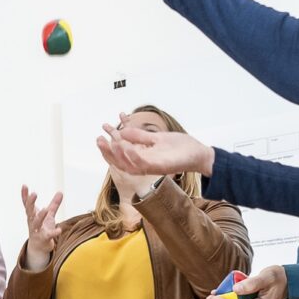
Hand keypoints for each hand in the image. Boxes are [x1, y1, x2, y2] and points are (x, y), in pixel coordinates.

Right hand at [20, 186, 63, 268]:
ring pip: (36, 223)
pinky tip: (59, 230)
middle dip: (31, 203)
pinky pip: (47, 236)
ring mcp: (36, 231)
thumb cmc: (43, 229)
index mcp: (32, 216)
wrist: (40, 247)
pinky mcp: (43, 239)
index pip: (27, 204)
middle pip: (29, 212)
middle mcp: (32, 222)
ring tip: (45, 209)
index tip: (24, 186)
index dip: (25, 195)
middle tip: (34, 194)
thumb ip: (54, 205)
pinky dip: (53, 233)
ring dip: (40, 216)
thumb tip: (60, 192)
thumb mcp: (49, 216)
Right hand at [98, 117, 213, 177]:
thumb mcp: (157, 138)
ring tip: (111, 142)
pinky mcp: (160, 167)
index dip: (108, 149)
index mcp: (143, 158)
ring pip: (128, 165)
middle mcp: (145, 165)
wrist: (199, 154)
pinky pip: (142, 163)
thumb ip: (140, 136)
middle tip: (98, 140)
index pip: (121, 156)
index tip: (100, 138)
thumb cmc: (181, 148)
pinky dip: (133, 155)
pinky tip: (127, 146)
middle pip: (120, 162)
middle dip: (108, 152)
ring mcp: (152, 167)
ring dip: (118, 154)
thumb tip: (123, 132)